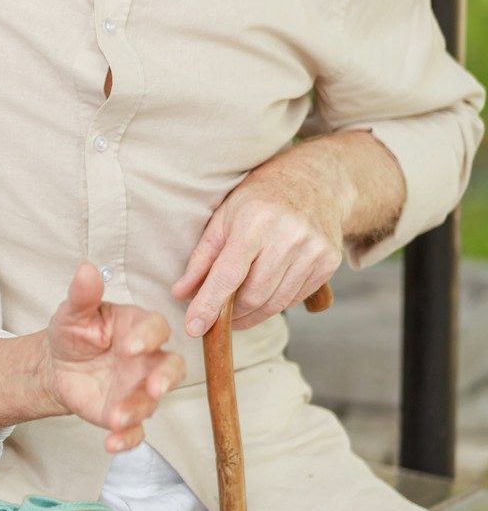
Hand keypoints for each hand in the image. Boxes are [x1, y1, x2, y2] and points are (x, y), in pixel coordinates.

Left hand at [42, 264, 184, 453]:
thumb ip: (83, 295)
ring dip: (137, 410)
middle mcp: (148, 359)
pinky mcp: (127, 414)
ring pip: (152, 401)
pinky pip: (135, 430)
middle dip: (165, 379)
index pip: (156, 328)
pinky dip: (127, 439)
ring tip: (114, 418)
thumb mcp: (73, 312)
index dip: (148, 337)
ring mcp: (140, 388)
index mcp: (138, 328)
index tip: (129, 346)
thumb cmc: (74, 332)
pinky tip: (111, 444)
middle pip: (170, 368)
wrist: (58, 365)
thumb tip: (86, 268)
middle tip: (153, 387)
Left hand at [173, 145, 349, 335]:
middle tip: (214, 319)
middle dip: (230, 314)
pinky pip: (294, 298)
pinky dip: (273, 305)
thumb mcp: (223, 218)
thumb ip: (202, 258)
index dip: (209, 304)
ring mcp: (314, 250)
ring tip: (234, 314)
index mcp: (256, 220)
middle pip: (253, 295)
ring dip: (250, 315)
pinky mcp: (329, 262)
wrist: (315, 182)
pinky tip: (261, 297)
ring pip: (275, 303)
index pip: (229, 274)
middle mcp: (289, 236)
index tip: (193, 328)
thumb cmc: (259, 199)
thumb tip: (180, 294)